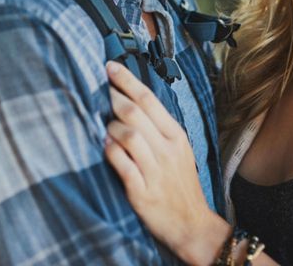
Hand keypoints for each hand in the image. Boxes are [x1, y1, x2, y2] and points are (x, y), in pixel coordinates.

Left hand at [104, 61, 230, 265]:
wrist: (192, 225)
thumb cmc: (179, 183)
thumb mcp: (178, 148)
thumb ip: (157, 126)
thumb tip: (129, 100)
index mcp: (175, 135)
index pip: (148, 98)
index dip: (127, 80)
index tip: (110, 66)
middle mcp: (167, 150)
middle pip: (135, 113)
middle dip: (113, 98)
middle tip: (100, 92)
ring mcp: (155, 171)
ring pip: (128, 135)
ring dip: (111, 127)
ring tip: (105, 127)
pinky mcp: (142, 192)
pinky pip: (122, 165)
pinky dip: (111, 152)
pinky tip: (105, 146)